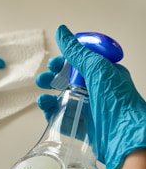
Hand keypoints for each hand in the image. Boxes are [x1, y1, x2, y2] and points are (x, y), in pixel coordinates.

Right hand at [36, 25, 145, 168]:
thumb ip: (76, 51)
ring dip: (48, 96)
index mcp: (102, 74)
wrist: (125, 138)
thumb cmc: (117, 101)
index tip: (53, 63)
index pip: (78, 63)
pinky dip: (51, 112)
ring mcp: (87, 108)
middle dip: (52, 79)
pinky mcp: (80, 125)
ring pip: (61, 99)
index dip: (63, 62)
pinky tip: (46, 108)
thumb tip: (61, 30)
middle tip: (43, 79)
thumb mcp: (97, 68)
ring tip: (42, 97)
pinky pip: (61, 116)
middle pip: (67, 81)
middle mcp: (94, 90)